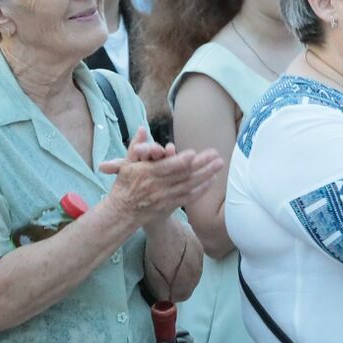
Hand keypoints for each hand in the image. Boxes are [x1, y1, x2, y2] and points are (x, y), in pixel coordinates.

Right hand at [100, 125, 222, 228]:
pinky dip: (201, 189)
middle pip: (182, 174)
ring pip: (189, 185)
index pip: (166, 167)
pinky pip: (189, 197)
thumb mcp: (126, 164)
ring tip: (219, 164)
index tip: (193, 153)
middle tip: (216, 155)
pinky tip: (212, 180)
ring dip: (206, 174)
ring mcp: (165, 197)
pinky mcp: (170, 205)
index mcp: (146, 173)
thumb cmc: (124, 185)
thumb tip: (142, 129)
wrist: (122, 213)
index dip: (180, 161)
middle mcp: (157, 186)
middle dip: (201, 164)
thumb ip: (136, 146)